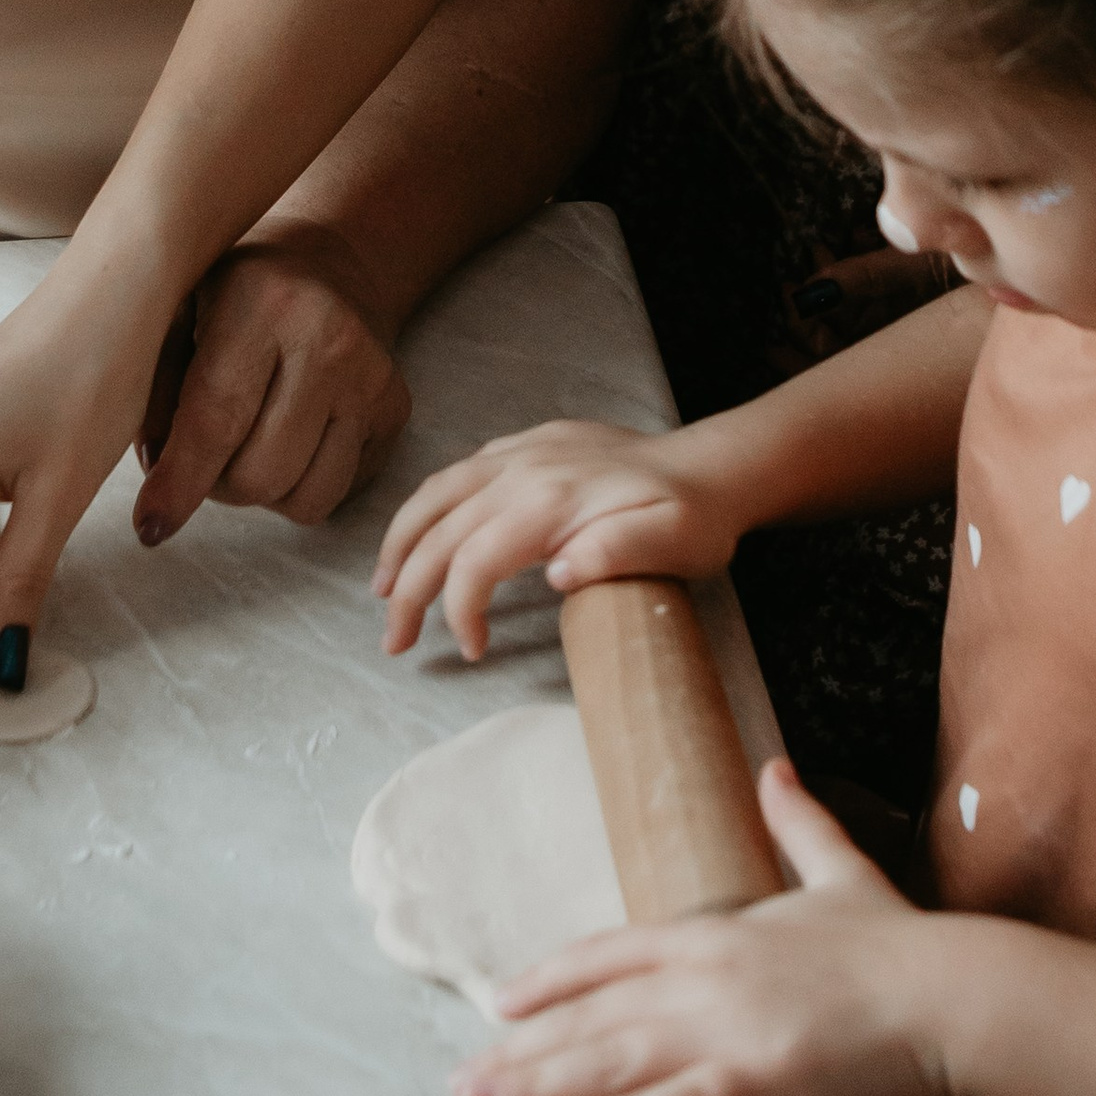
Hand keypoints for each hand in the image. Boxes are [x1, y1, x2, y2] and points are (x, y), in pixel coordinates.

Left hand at [137, 232, 412, 544]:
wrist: (326, 267)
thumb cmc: (232, 296)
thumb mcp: (177, 314)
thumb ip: (157, 391)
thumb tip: (158, 473)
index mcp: (264, 304)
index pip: (217, 417)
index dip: (180, 482)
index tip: (150, 528)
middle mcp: (330, 340)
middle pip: (261, 474)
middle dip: (218, 486)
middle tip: (204, 456)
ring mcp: (372, 378)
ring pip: (304, 499)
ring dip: (262, 493)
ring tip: (248, 446)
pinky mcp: (396, 409)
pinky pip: (337, 494)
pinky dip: (301, 487)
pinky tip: (290, 440)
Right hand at [373, 418, 739, 659]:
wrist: (713, 465)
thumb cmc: (695, 518)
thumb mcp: (674, 542)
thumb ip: (617, 553)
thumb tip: (556, 572)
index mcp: (551, 502)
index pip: (474, 559)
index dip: (458, 609)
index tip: (471, 650)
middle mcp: (523, 470)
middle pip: (439, 530)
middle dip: (406, 589)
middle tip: (393, 642)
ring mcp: (521, 453)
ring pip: (436, 493)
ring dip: (400, 542)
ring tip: (382, 588)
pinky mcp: (527, 445)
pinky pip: (458, 473)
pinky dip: (427, 508)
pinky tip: (423, 533)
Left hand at [459, 763, 953, 1095]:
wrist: (958, 993)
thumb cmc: (901, 943)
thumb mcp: (839, 870)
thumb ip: (797, 824)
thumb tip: (775, 769)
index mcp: (716, 932)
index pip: (611, 955)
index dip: (552, 980)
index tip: (500, 1002)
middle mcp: (707, 977)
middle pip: (593, 1015)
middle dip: (520, 1050)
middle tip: (459, 1080)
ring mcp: (730, 1031)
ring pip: (614, 1061)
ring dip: (539, 1086)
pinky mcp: (764, 1083)